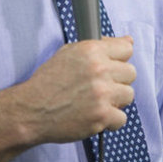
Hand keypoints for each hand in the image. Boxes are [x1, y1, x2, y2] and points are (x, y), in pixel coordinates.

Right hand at [18, 36, 135, 144]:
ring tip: (96, 101)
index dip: (118, 59)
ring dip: (115, 100)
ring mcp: (102, 94)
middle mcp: (99, 69)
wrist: (31, 109)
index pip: (126, 48)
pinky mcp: (102, 116)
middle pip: (130, 73)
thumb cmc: (49, 81)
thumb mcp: (69, 53)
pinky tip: (95, 115)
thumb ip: (100, 46)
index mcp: (91, 50)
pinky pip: (122, 118)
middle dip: (117, 80)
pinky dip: (110, 120)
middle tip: (100, 86)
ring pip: (129, 95)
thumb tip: (128, 41)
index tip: (111, 66)